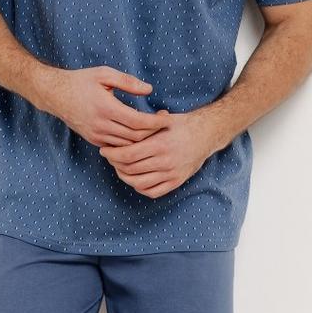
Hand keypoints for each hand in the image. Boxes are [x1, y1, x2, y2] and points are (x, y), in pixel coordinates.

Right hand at [45, 65, 168, 146]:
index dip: (156, 122)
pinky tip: (139, 135)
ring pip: (127, 145)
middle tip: (165, 122)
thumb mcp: (104, 74)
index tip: (167, 117)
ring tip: (155, 129)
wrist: (55, 95)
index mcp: (106, 108)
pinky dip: (130, 143)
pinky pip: (117, 147)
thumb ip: (128, 81)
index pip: (138, 122)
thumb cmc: (81, 81)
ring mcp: (96, 135)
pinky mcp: (94, 140)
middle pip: (136, 137)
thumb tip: (149, 90)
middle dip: (153, 132)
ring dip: (143, 140)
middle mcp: (101, 125)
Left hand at [99, 108, 215, 198]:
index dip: (112, 154)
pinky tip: (134, 178)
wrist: (206, 135)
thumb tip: (120, 124)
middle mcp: (165, 161)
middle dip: (115, 164)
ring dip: (125, 177)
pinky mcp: (176, 182)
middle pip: (130, 169)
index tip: (104, 150)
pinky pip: (152, 192)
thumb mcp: (164, 120)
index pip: (128, 155)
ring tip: (120, 168)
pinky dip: (139, 187)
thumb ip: (144, 125)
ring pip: (139, 183)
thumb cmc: (182, 125)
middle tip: (110, 158)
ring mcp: (171, 174)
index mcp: (160, 144)